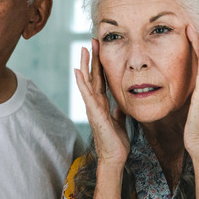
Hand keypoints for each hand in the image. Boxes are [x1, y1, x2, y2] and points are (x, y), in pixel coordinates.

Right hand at [74, 39, 129, 165]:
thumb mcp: (121, 120)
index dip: (100, 64)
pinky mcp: (94, 113)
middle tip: (92, 41)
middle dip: (92, 58)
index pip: (100, 79)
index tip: (100, 49)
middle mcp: (95, 102)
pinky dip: (81, 82)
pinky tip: (77, 72)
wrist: (114, 157)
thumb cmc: (116, 141)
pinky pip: (86, 94)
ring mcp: (93, 107)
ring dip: (85, 65)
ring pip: (87, 82)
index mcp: (102, 103)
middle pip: (92, 76)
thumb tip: (121, 102)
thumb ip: (119, 109)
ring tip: (83, 50)